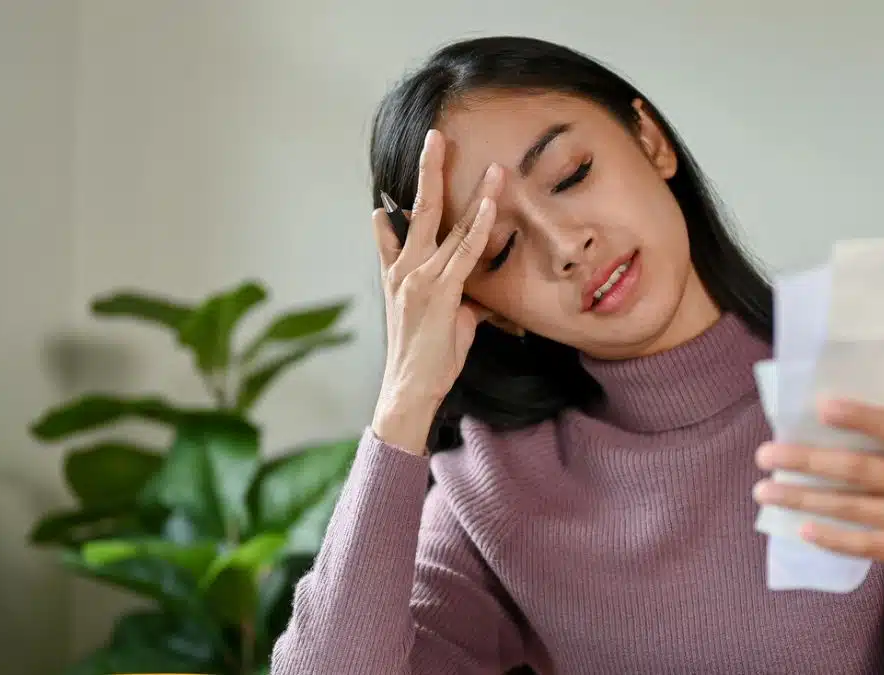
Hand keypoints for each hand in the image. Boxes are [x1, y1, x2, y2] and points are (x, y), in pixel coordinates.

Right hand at [371, 129, 503, 451]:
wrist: (410, 391)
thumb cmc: (428, 360)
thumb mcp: (442, 321)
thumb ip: (459, 298)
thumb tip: (479, 294)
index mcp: (398, 275)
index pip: (393, 229)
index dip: (398, 203)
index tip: (403, 176)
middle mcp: (405, 269)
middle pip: (419, 208)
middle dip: (428, 169)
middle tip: (435, 135)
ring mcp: (420, 278)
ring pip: (445, 223)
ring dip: (470, 190)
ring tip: (490, 164)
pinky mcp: (440, 292)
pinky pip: (463, 252)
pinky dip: (478, 226)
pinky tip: (490, 204)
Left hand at [753, 399, 883, 598]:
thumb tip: (813, 421)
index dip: (860, 417)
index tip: (819, 408)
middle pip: (861, 470)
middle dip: (807, 462)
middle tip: (765, 455)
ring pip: (853, 508)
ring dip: (803, 499)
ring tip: (765, 491)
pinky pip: (863, 544)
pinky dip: (830, 536)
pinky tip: (800, 526)